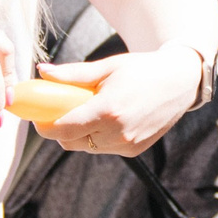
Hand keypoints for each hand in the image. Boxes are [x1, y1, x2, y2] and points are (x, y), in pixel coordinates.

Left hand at [33, 45, 203, 156]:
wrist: (180, 82)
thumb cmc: (142, 70)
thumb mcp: (107, 67)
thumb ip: (72, 74)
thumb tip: (42, 72)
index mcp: (108, 109)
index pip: (62, 128)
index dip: (44, 125)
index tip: (38, 116)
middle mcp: (118, 132)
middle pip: (70, 142)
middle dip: (59, 129)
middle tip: (60, 111)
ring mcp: (128, 144)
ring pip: (86, 147)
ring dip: (79, 134)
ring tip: (89, 111)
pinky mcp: (134, 150)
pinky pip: (103, 148)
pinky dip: (97, 137)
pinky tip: (108, 119)